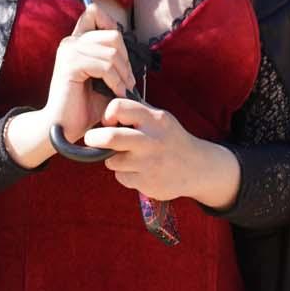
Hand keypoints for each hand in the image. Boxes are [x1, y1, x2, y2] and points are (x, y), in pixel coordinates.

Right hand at [42, 3, 135, 145]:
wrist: (64, 127)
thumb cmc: (84, 107)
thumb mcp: (103, 80)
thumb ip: (112, 61)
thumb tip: (133, 48)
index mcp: (76, 42)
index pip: (94, 12)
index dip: (112, 26)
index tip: (120, 57)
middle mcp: (70, 42)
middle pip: (112, 34)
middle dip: (125, 59)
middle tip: (127, 82)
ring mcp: (69, 51)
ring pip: (111, 51)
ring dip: (123, 74)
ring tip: (123, 90)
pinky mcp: (70, 65)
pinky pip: (104, 65)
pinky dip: (115, 81)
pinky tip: (116, 93)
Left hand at [82, 97, 233, 202]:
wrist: (198, 168)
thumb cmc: (172, 140)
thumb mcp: (161, 119)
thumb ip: (138, 113)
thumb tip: (108, 107)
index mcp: (155, 120)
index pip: (119, 107)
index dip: (107, 114)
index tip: (107, 121)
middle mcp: (151, 141)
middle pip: (111, 137)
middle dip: (94, 138)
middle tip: (91, 138)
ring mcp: (149, 164)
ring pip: (112, 161)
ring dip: (113, 159)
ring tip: (128, 157)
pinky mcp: (146, 183)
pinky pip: (121, 177)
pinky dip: (125, 175)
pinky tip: (140, 171)